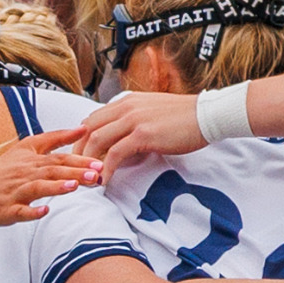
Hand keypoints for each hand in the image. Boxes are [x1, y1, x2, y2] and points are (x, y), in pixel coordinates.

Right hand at [0, 130, 104, 225]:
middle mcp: (25, 175)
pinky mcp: (6, 209)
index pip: (59, 159)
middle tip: (96, 175)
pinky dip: (31, 212)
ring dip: (55, 188)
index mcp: (32, 161)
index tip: (99, 163)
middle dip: (75, 173)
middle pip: (52, 172)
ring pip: (36, 188)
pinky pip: (19, 211)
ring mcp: (15, 192)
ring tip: (73, 187)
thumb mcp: (27, 148)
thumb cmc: (2, 170)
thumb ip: (55, 138)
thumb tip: (83, 128)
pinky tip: (43, 212)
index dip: (80, 161)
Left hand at [78, 93, 205, 176]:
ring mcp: (133, 119)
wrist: (206, 115)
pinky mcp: (143, 134)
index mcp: (126, 102)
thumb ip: (134, 121)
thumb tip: (123, 140)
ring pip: (97, 140)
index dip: (82, 139)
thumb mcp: (152, 113)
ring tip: (88, 179)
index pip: (93, 118)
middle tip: (77, 171)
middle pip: (89, 128)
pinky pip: (115, 153)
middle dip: (78, 151)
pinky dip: (106, 168)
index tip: (80, 157)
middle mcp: (126, 107)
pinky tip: (105, 181)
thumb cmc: (184, 118)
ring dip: (89, 161)